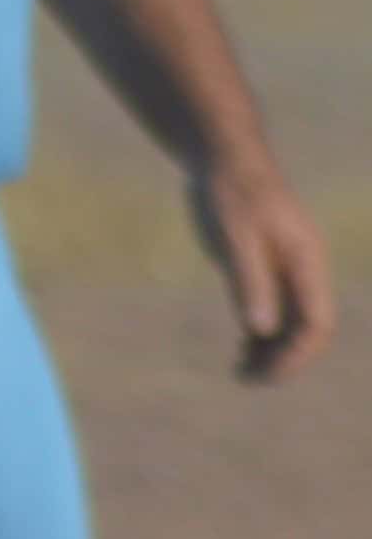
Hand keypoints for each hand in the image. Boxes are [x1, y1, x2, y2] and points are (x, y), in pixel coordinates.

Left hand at [189, 144, 334, 379]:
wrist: (221, 159)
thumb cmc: (230, 192)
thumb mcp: (235, 237)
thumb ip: (249, 281)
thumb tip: (261, 330)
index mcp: (306, 262)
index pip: (316, 322)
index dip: (297, 355)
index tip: (267, 376)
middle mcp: (302, 269)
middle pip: (305, 329)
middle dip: (284, 359)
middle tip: (247, 380)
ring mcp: (283, 268)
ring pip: (289, 322)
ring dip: (272, 350)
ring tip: (241, 373)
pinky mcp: (261, 265)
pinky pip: (271, 309)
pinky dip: (261, 333)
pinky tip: (242, 348)